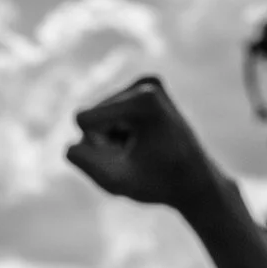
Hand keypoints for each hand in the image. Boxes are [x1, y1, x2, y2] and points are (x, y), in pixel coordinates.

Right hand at [64, 78, 229, 216]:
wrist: (196, 181)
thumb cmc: (160, 184)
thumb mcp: (116, 183)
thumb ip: (85, 162)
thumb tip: (70, 146)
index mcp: (144, 99)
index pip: (84, 120)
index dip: (101, 148)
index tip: (133, 158)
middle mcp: (146, 83)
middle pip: (92, 116)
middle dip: (106, 142)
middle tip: (140, 157)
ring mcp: (146, 84)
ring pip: (98, 117)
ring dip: (112, 139)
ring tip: (142, 150)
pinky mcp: (144, 90)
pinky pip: (108, 114)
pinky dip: (119, 133)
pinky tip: (142, 142)